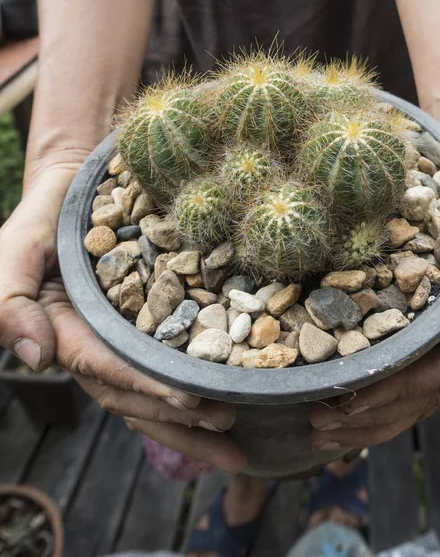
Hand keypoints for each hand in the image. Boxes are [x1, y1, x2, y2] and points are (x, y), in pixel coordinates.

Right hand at [0, 163, 244, 472]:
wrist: (77, 189)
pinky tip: (227, 394)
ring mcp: (123, 339)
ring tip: (234, 433)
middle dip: (176, 419)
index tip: (189, 400)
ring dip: (191, 417)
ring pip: (154, 388)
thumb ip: (11, 300)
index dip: (145, 385)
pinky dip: (194, 383)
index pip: (105, 368)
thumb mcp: (18, 248)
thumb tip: (37, 359)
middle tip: (226, 430)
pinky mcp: (148, 324)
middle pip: (134, 394)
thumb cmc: (48, 214)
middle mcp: (96, 345)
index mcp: (65, 331)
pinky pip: (170, 359)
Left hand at [310, 156, 439, 447]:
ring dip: (360, 410)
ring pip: (402, 386)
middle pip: (416, 395)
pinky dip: (363, 377)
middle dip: (367, 417)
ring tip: (317, 423)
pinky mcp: (423, 320)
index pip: (435, 380)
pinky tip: (331, 390)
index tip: (342, 406)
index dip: (389, 396)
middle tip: (317, 427)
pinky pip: (393, 358)